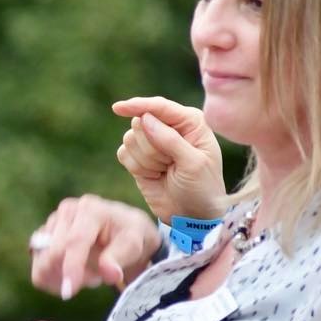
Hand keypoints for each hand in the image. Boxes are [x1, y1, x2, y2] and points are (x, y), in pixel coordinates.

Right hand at [30, 195, 162, 298]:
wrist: (122, 229)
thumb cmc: (130, 236)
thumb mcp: (134, 245)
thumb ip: (120, 258)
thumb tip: (109, 273)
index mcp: (90, 210)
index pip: (74, 242)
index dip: (70, 268)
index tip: (68, 292)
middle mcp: (67, 211)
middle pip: (53, 253)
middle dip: (72, 274)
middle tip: (96, 279)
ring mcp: (52, 222)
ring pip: (42, 262)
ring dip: (62, 276)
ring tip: (87, 273)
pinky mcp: (43, 235)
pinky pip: (38, 267)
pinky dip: (53, 278)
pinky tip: (73, 274)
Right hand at [113, 97, 227, 222]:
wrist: (191, 215)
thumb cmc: (202, 188)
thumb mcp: (194, 164)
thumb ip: (170, 140)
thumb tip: (144, 119)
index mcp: (190, 121)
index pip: (160, 106)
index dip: (138, 105)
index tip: (118, 108)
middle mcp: (169, 127)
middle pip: (141, 123)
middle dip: (151, 148)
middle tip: (171, 164)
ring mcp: (152, 141)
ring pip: (129, 139)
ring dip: (146, 160)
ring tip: (165, 171)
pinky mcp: (138, 157)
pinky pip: (123, 153)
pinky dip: (136, 168)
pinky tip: (154, 176)